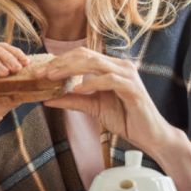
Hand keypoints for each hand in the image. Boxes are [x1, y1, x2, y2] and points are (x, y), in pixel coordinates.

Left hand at [38, 47, 172, 151]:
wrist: (149, 135)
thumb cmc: (125, 119)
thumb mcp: (93, 107)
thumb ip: (73, 100)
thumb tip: (47, 99)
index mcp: (111, 67)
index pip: (82, 55)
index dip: (60, 60)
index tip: (41, 71)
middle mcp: (120, 66)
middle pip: (86, 55)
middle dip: (61, 63)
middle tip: (42, 72)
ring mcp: (128, 75)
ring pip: (96, 63)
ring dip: (71, 69)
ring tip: (53, 77)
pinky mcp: (132, 88)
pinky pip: (109, 80)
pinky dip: (92, 83)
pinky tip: (78, 88)